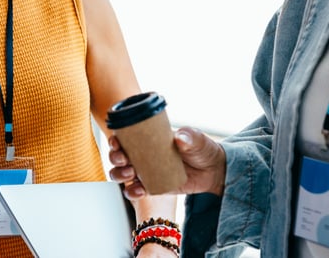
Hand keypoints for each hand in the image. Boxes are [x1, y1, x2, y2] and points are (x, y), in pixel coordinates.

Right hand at [108, 128, 225, 199]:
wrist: (213, 171)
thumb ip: (189, 136)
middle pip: (118, 156)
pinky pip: (135, 191)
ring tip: (130, 175)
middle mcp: (143, 154)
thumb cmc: (202, 149)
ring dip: (120, 175)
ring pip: (122, 174)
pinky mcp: (152, 187)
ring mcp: (146, 171)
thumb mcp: (197, 139)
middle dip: (115, 158)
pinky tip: (138, 191)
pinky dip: (132, 192)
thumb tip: (179, 138)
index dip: (115, 140)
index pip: (125, 137)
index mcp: (148, 139)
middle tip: (124, 160)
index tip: (117, 143)